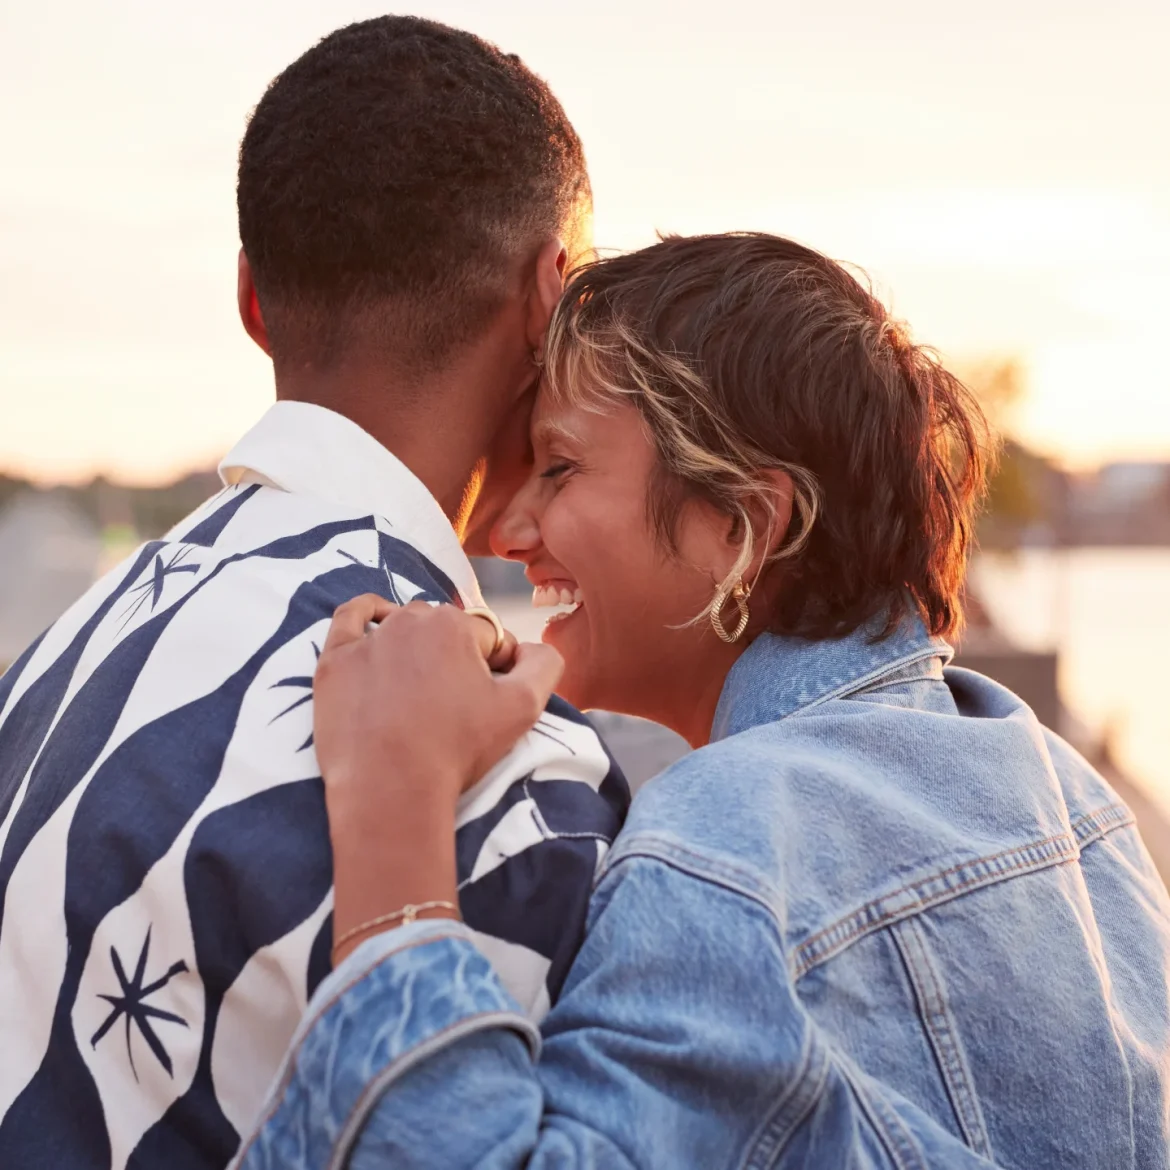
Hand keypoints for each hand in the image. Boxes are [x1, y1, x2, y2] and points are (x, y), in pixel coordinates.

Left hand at [312, 595, 563, 962]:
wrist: (390, 790)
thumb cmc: (457, 750)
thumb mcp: (524, 708)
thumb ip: (545, 664)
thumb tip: (531, 647)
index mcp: (456, 625)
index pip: (488, 639)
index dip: (494, 671)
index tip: (484, 705)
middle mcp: (410, 620)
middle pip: (444, 630)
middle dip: (453, 658)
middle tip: (451, 706)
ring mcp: (368, 639)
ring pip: (402, 626)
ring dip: (414, 647)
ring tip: (417, 691)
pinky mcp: (334, 661)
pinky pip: (349, 618)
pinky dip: (365, 616)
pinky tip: (375, 625)